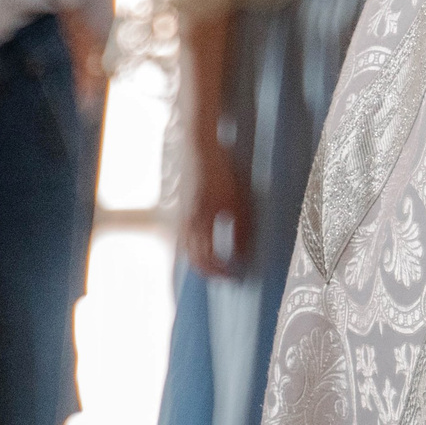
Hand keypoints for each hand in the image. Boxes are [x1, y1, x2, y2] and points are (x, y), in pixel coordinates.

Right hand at [181, 130, 251, 278]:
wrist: (201, 148)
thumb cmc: (222, 173)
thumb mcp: (237, 201)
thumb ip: (240, 228)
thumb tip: (242, 254)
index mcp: (202, 224)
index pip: (208, 260)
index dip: (221, 272)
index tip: (235, 276)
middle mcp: (189, 224)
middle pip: (194, 259)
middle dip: (209, 271)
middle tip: (225, 275)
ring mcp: (183, 215)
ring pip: (187, 248)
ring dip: (200, 260)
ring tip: (215, 262)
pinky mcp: (184, 207)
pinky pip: (184, 235)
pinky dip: (193, 246)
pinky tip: (203, 243)